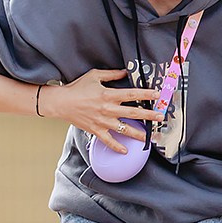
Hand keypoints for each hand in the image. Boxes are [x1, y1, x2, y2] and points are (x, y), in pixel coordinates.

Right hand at [46, 68, 163, 154]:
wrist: (61, 102)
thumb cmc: (77, 87)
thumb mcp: (95, 76)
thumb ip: (111, 75)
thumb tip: (125, 72)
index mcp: (108, 95)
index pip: (131, 94)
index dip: (145, 94)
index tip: (157, 95)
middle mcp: (108, 109)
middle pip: (133, 113)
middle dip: (148, 115)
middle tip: (160, 117)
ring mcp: (102, 121)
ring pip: (124, 129)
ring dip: (137, 134)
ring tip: (149, 138)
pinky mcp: (96, 130)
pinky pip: (108, 141)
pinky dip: (117, 146)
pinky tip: (126, 151)